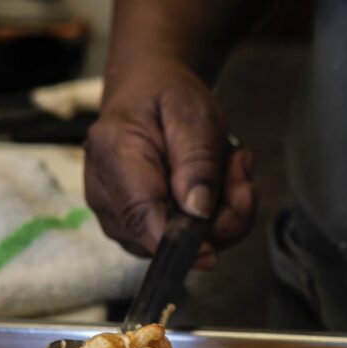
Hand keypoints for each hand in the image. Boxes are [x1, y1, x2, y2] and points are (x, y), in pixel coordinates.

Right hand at [84, 58, 255, 268]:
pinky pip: (180, 243)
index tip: (212, 254)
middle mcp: (105, 194)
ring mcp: (116, 217)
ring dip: (219, 217)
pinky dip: (210, 222)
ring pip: (176, 246)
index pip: (140, 217)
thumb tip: (198, 212)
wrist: (148, 93)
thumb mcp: (193, 113)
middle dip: (218, 217)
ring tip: (228, 168)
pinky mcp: (134, 230)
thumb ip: (197, 161)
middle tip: (241, 168)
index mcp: (113, 155)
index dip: (178, 244)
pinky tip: (214, 186)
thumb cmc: (167, 98)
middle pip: (163, 238)